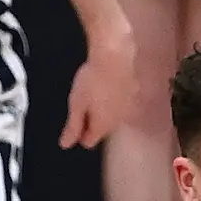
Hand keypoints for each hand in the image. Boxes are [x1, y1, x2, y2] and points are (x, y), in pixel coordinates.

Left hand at [60, 26, 135, 149]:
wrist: (116, 56)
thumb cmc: (93, 79)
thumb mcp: (76, 103)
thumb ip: (72, 126)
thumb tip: (66, 144)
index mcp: (102, 126)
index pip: (88, 141)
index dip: (78, 133)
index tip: (74, 119)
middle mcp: (118, 122)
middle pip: (102, 130)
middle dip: (92, 120)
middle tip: (83, 100)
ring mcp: (128, 109)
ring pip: (113, 116)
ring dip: (104, 108)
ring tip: (96, 90)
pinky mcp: (135, 95)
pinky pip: (122, 103)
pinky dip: (114, 98)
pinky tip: (108, 84)